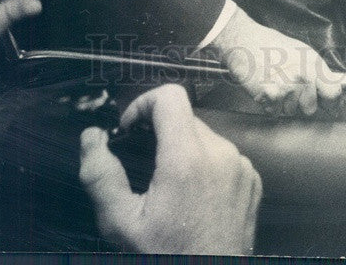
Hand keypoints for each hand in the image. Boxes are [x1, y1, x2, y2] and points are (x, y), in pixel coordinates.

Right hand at [80, 84, 261, 253]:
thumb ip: (100, 175)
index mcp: (187, 158)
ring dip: (184, 150)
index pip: (170, 96)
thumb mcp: (121, 223)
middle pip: (185, 118)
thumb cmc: (166, 256)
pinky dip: (207, 166)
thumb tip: (92, 137)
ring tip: (172, 189)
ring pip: (206, 137)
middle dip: (161, 134)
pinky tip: (195, 197)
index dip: (143, 103)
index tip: (131, 129)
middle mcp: (221, 154)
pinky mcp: (253, 179)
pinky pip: (225, 156)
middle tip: (146, 168)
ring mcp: (241, 166)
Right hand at [212, 8, 343, 114]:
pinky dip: (269, 104)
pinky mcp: (270, 96)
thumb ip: (317, 71)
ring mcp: (287, 87)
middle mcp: (303, 76)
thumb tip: (330, 89)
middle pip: (311, 109)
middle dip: (302, 104)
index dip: (331, 103)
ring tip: (276, 84)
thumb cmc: (271, 44)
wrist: (244, 41)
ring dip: (284, 104)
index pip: (334, 93)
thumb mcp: (301, 51)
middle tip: (291, 89)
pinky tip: (266, 88)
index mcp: (313, 63)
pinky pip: (274, 112)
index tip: (328, 105)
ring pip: (291, 112)